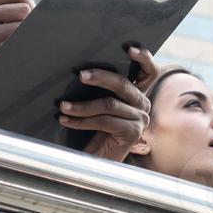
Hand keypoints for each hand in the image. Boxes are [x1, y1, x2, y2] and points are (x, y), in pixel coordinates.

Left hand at [60, 47, 158, 161]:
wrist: (97, 164)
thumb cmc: (95, 132)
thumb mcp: (101, 107)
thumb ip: (102, 90)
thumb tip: (82, 69)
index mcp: (137, 94)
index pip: (149, 71)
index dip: (143, 57)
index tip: (129, 48)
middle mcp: (143, 105)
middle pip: (123, 84)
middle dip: (100, 77)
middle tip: (80, 75)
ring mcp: (140, 120)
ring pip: (109, 104)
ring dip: (81, 106)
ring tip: (63, 106)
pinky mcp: (132, 133)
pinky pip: (104, 121)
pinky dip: (81, 121)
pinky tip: (66, 120)